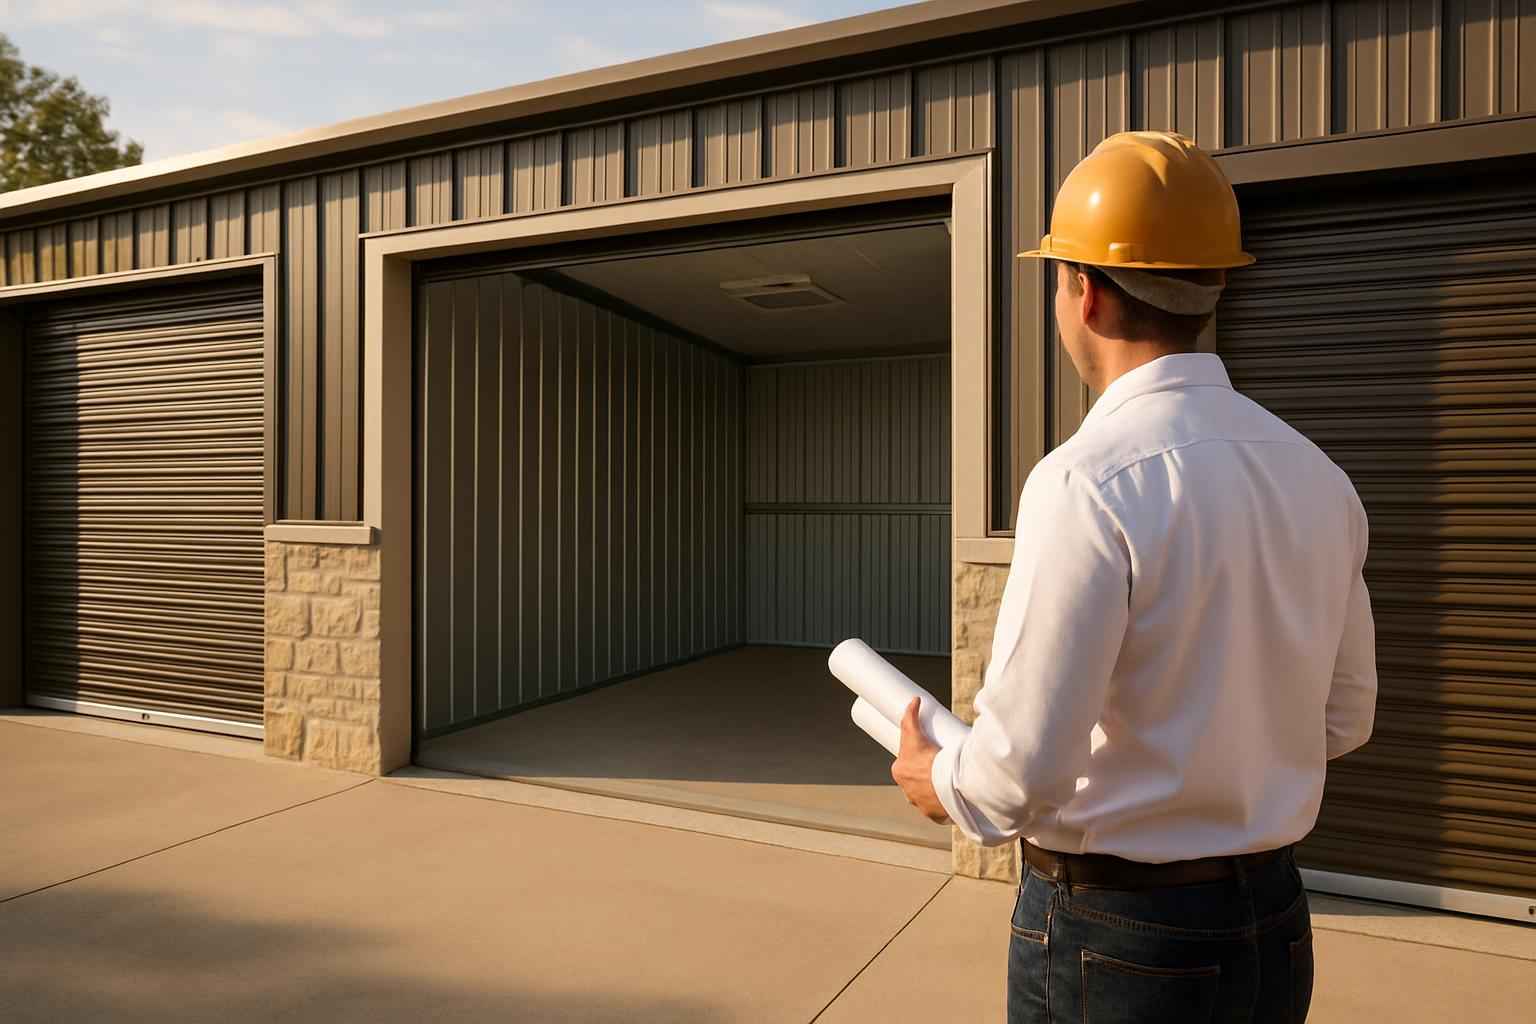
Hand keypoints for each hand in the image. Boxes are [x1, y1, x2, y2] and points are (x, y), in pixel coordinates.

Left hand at [891, 697, 950, 824]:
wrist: (950, 785)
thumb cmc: (931, 759)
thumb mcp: (916, 735)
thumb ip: (911, 716)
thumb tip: (914, 698)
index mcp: (899, 771)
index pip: (906, 761)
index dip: (916, 754)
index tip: (927, 749)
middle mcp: (906, 790)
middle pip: (915, 777)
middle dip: (925, 771)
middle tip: (939, 759)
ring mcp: (920, 804)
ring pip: (925, 794)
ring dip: (932, 789)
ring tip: (946, 778)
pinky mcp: (934, 814)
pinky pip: (937, 809)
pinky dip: (941, 804)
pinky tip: (948, 800)